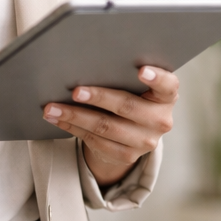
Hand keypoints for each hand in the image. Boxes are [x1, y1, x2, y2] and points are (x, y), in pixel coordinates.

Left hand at [43, 66, 178, 186]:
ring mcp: (145, 141)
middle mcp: (161, 120)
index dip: (157, 77)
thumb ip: (125, 76)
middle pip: (127, 106)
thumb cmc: (134, 96)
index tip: (141, 70)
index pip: (168, 85)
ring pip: (105, 127)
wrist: (135, 132)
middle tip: (75, 91)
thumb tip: (88, 64)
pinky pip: (96, 142)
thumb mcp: (138, 86)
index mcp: (167, 97)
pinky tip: (59, 119)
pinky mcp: (127, 156)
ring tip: (52, 108)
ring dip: (75, 116)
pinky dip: (73, 129)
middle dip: (98, 98)